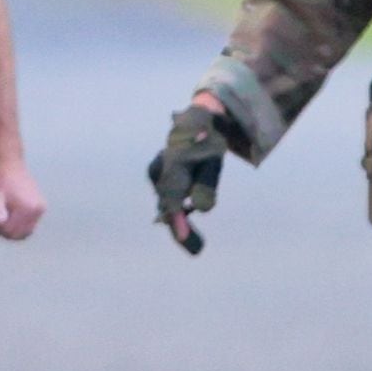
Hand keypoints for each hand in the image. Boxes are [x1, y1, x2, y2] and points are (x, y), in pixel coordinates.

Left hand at [0, 153, 45, 242]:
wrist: (7, 161)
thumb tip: (0, 223)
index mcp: (29, 208)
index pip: (14, 232)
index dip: (0, 230)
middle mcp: (38, 210)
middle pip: (22, 233)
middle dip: (8, 231)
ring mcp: (40, 208)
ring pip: (26, 229)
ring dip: (13, 227)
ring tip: (2, 215)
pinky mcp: (39, 205)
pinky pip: (29, 222)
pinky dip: (19, 222)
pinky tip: (8, 212)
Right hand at [150, 98, 234, 255]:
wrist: (198, 120)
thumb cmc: (209, 142)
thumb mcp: (214, 161)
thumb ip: (207, 185)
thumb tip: (200, 210)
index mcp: (174, 165)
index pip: (173, 200)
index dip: (177, 223)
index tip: (183, 240)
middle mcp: (160, 170)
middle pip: (168, 205)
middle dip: (179, 227)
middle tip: (196, 249)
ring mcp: (156, 173)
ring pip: (167, 201)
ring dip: (179, 217)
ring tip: (193, 241)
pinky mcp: (158, 176)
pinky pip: (167, 196)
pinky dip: (177, 207)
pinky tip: (186, 216)